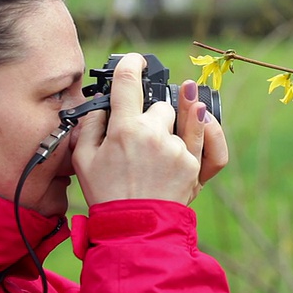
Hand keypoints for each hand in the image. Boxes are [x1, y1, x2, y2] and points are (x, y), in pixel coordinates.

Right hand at [72, 53, 227, 205]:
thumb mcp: (83, 159)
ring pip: (186, 118)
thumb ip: (90, 126)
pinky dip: (209, 131)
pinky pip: (208, 144)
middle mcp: (155, 135)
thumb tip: (102, 106)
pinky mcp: (195, 167)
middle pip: (160, 106)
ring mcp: (178, 151)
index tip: (133, 61)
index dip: (130, 64)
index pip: (128, 82)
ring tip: (188, 96)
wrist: (134, 230)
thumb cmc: (107, 195)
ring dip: (185, 109)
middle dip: (150, 114)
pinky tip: (206, 117)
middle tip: (140, 134)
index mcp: (125, 130)